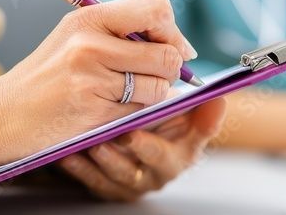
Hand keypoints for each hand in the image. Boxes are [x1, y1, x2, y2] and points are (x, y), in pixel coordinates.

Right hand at [0, 0, 197, 175]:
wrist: (0, 115)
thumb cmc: (45, 79)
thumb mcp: (74, 39)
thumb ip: (120, 34)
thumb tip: (180, 46)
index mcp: (88, 17)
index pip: (157, 9)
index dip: (172, 32)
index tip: (170, 48)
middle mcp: (90, 42)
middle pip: (167, 53)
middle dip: (169, 70)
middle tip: (152, 78)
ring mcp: (91, 76)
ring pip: (158, 86)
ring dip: (152, 96)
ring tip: (123, 96)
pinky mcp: (92, 109)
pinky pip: (139, 111)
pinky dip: (133, 115)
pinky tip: (107, 111)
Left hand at [57, 98, 225, 200]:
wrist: (148, 134)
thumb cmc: (167, 119)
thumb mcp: (189, 116)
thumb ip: (203, 109)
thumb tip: (218, 98)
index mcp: (180, 155)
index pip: (170, 156)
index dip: (150, 147)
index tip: (132, 134)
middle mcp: (155, 173)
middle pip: (136, 171)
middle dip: (120, 156)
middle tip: (105, 138)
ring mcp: (131, 182)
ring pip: (113, 178)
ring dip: (99, 162)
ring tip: (87, 144)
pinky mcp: (108, 186)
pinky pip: (91, 182)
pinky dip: (78, 168)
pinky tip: (67, 153)